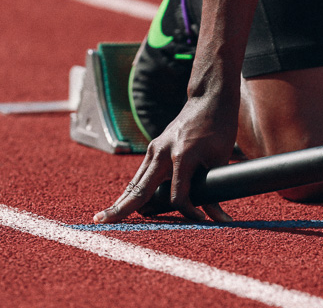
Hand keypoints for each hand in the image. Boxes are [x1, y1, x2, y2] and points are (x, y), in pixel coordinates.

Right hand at [93, 95, 238, 222]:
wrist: (209, 100)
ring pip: (136, 182)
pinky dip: (132, 190)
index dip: (189, 212)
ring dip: (122, 200)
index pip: (178, 196)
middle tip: (101, 222)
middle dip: (122, 208)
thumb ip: (214, 188)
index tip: (202, 220)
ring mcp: (155, 149)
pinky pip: (141, 174)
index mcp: (182, 156)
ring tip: (104, 218)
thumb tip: (217, 217)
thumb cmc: (219, 129)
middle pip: (140, 189)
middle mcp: (162, 152)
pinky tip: (122, 203)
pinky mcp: (154, 148)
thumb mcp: (221, 159)